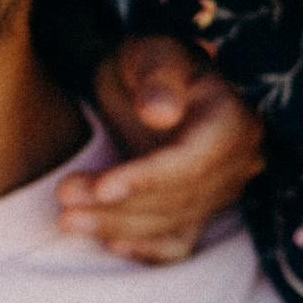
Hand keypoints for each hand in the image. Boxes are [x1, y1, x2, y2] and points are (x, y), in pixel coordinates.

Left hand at [57, 35, 262, 262]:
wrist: (149, 82)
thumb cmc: (150, 61)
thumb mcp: (152, 53)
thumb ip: (157, 78)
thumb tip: (160, 112)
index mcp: (233, 119)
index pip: (191, 162)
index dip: (147, 179)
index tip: (102, 187)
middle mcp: (238, 161)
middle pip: (179, 199)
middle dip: (120, 206)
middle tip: (64, 198)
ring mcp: (222, 190)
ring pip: (174, 223)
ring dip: (120, 228)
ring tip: (68, 219)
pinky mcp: (201, 209)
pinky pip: (181, 241)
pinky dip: (149, 249)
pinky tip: (112, 245)